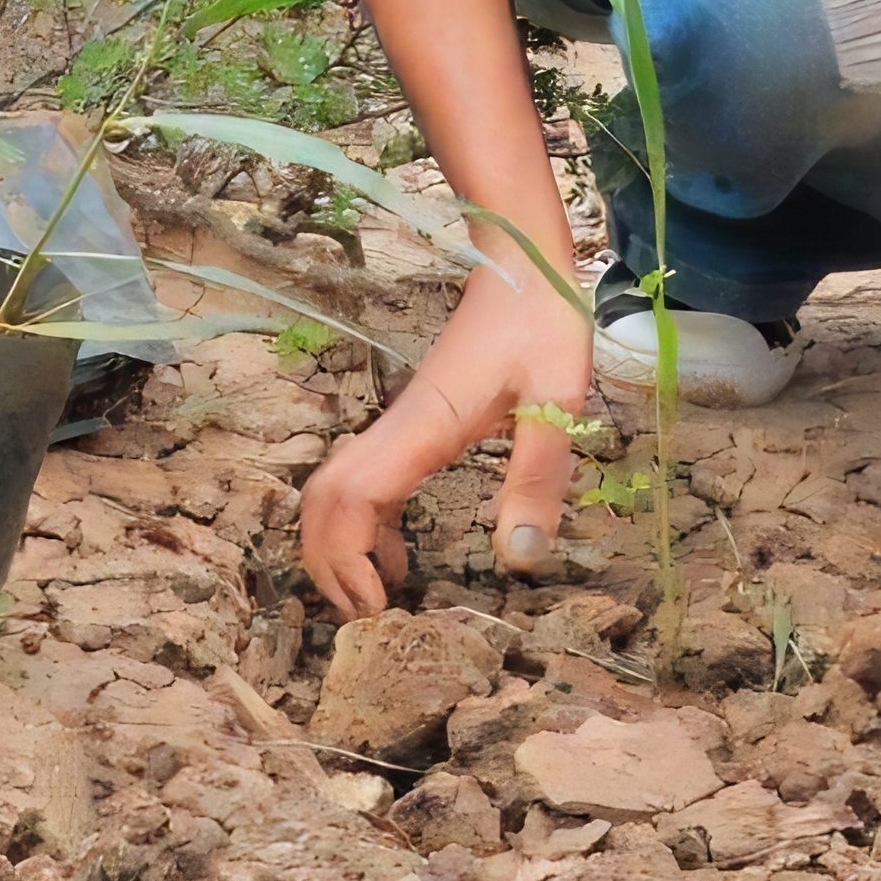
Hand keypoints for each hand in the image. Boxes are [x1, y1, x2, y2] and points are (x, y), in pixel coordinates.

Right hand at [295, 258, 591, 619]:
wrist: (523, 261)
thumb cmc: (542, 321)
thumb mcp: (556, 399)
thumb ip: (538, 476)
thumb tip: (519, 559)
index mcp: (423, 428)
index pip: (351, 499)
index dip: (345, 559)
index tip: (374, 609)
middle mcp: (398, 428)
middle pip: (324, 500)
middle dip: (327, 563)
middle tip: (366, 619)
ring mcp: (401, 424)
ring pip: (337, 490)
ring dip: (341, 545)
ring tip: (379, 597)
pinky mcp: (415, 421)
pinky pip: (368, 481)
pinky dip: (366, 525)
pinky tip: (400, 553)